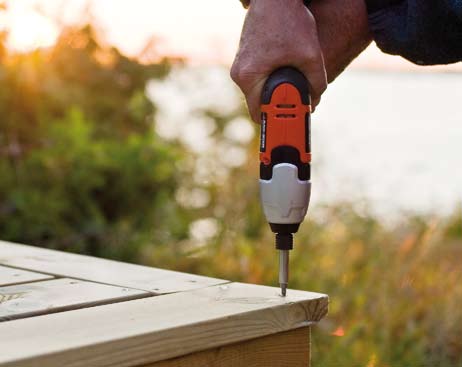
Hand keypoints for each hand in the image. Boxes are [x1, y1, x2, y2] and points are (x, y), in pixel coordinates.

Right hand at [231, 0, 326, 122]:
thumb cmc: (289, 21)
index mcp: (248, 76)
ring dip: (275, 90)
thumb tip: (314, 101)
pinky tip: (286, 67)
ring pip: (259, 90)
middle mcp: (239, 73)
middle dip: (277, 105)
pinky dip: (271, 78)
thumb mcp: (310, 55)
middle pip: (258, 103)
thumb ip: (316, 83)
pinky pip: (258, 77)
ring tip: (293, 81)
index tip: (287, 126)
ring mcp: (241, 64)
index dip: (274, 122)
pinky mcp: (246, 57)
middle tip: (296, 104)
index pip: (257, 114)